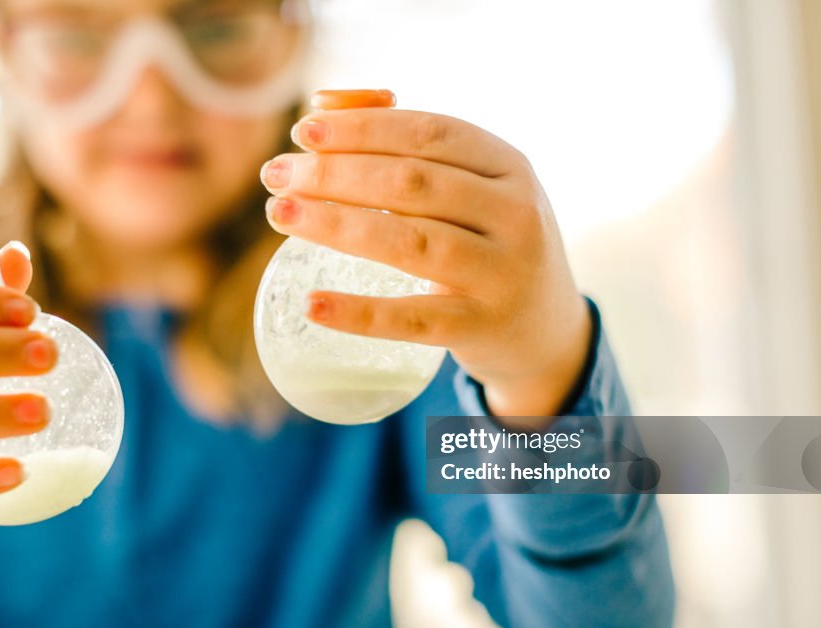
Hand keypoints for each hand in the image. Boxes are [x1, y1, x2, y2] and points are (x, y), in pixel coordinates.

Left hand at [260, 107, 591, 417]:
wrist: (545, 328)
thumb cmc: (487, 243)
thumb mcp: (469, 188)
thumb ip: (404, 145)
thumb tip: (323, 106)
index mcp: (508, 166)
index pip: (428, 133)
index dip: (361, 128)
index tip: (303, 132)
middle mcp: (513, 214)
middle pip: (411, 183)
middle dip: (334, 173)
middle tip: (275, 175)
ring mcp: (501, 274)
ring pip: (410, 243)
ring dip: (336, 225)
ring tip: (281, 213)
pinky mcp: (481, 327)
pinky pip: (414, 320)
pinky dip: (360, 313)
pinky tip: (312, 303)